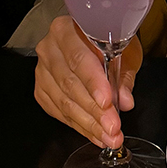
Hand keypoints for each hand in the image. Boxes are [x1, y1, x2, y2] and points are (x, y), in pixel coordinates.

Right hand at [35, 16, 143, 147]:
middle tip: (113, 128)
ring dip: (88, 124)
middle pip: (70, 84)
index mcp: (66, 30)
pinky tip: (95, 134)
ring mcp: (42, 70)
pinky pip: (58, 111)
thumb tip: (125, 101)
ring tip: (108, 137)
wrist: (91, 38)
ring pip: (63, 102)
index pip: (79, 59)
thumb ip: (123, 76)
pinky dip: (79, 126)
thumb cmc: (108, 42)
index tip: (107, 102)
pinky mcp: (41, 89)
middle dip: (94, 111)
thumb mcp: (124, 51)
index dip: (93, 83)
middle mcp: (49, 48)